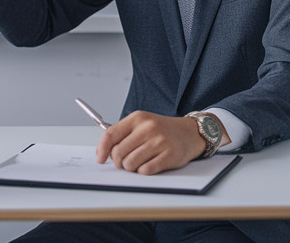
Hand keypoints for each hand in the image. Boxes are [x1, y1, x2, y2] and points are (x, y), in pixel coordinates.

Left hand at [94, 111, 209, 174]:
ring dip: (131, 167)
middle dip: (118, 161)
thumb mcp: (141, 123)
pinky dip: (143, 171)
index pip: (111, 134)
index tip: (100, 158)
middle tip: (124, 161)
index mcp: (138, 118)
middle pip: (119, 152)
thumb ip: (122, 134)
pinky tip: (149, 164)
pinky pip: (145, 170)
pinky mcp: (169, 156)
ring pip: (130, 163)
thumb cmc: (161, 130)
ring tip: (139, 162)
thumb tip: (102, 151)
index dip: (102, 149)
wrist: (189, 132)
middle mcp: (148, 128)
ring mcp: (160, 141)